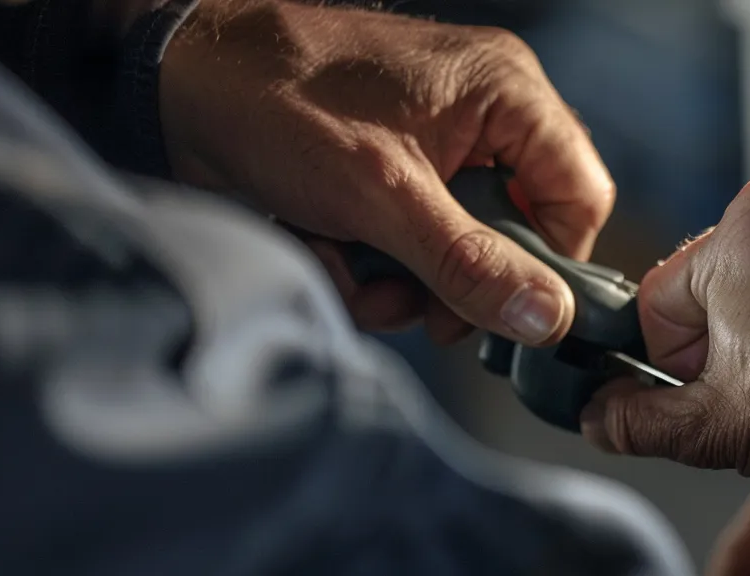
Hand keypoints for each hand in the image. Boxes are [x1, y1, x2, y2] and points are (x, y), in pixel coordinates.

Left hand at [160, 0, 613, 345]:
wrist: (171, 81)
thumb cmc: (275, 101)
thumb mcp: (382, 197)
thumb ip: (470, 263)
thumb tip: (547, 319)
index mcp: (503, 90)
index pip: (578, 194)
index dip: (551, 262)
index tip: (506, 308)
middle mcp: (479, 112)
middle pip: (515, 230)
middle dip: (457, 280)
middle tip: (417, 308)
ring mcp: (431, 142)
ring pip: (457, 247)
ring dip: (404, 281)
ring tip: (348, 275)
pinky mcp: (385, 171)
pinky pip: (408, 239)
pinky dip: (366, 260)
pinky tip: (320, 248)